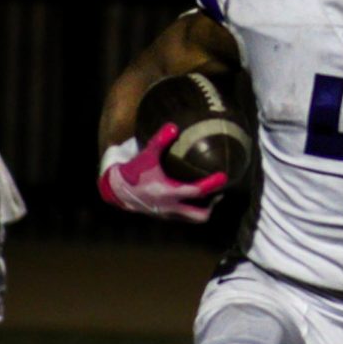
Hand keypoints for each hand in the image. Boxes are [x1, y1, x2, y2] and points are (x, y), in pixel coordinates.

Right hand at [97, 124, 225, 222]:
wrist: (118, 190)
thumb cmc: (134, 171)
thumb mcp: (146, 155)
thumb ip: (160, 140)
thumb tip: (174, 126)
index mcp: (168, 193)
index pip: (197, 192)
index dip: (212, 184)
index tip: (224, 176)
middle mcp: (170, 207)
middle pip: (200, 214)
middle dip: (212, 204)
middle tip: (219, 190)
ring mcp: (168, 214)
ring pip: (193, 218)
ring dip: (203, 208)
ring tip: (210, 195)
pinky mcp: (164, 216)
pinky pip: (185, 216)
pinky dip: (192, 208)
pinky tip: (194, 196)